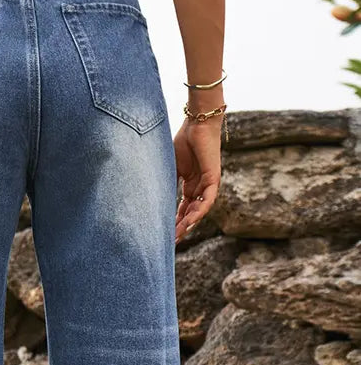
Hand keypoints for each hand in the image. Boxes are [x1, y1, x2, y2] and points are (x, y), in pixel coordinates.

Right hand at [173, 116, 222, 245]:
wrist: (197, 123)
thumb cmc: (183, 141)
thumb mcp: (170, 167)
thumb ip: (166, 182)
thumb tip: (150, 198)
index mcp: (189, 184)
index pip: (181, 208)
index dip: (173, 221)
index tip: (164, 234)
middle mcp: (199, 187)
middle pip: (190, 213)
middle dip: (181, 227)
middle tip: (170, 241)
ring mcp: (207, 184)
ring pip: (199, 210)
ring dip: (189, 223)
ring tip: (178, 235)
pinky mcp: (213, 179)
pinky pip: (207, 200)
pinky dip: (199, 211)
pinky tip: (190, 221)